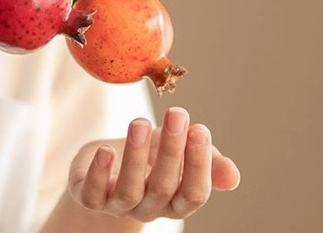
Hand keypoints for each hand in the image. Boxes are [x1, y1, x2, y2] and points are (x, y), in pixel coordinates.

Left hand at [67, 107, 239, 224]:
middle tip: (177, 114)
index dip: (198, 165)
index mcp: (175, 200)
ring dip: (135, 157)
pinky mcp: (89, 197)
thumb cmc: (152, 156)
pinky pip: (93, 195)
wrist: (108, 165)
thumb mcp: (179, 153)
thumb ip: (206, 162)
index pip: (193, 193)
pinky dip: (99, 174)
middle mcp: (149, 207)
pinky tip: (105, 149)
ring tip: (139, 122)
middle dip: (171, 150)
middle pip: (163, 187)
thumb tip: (233, 176)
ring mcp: (118, 205)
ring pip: (129, 190)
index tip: (200, 129)